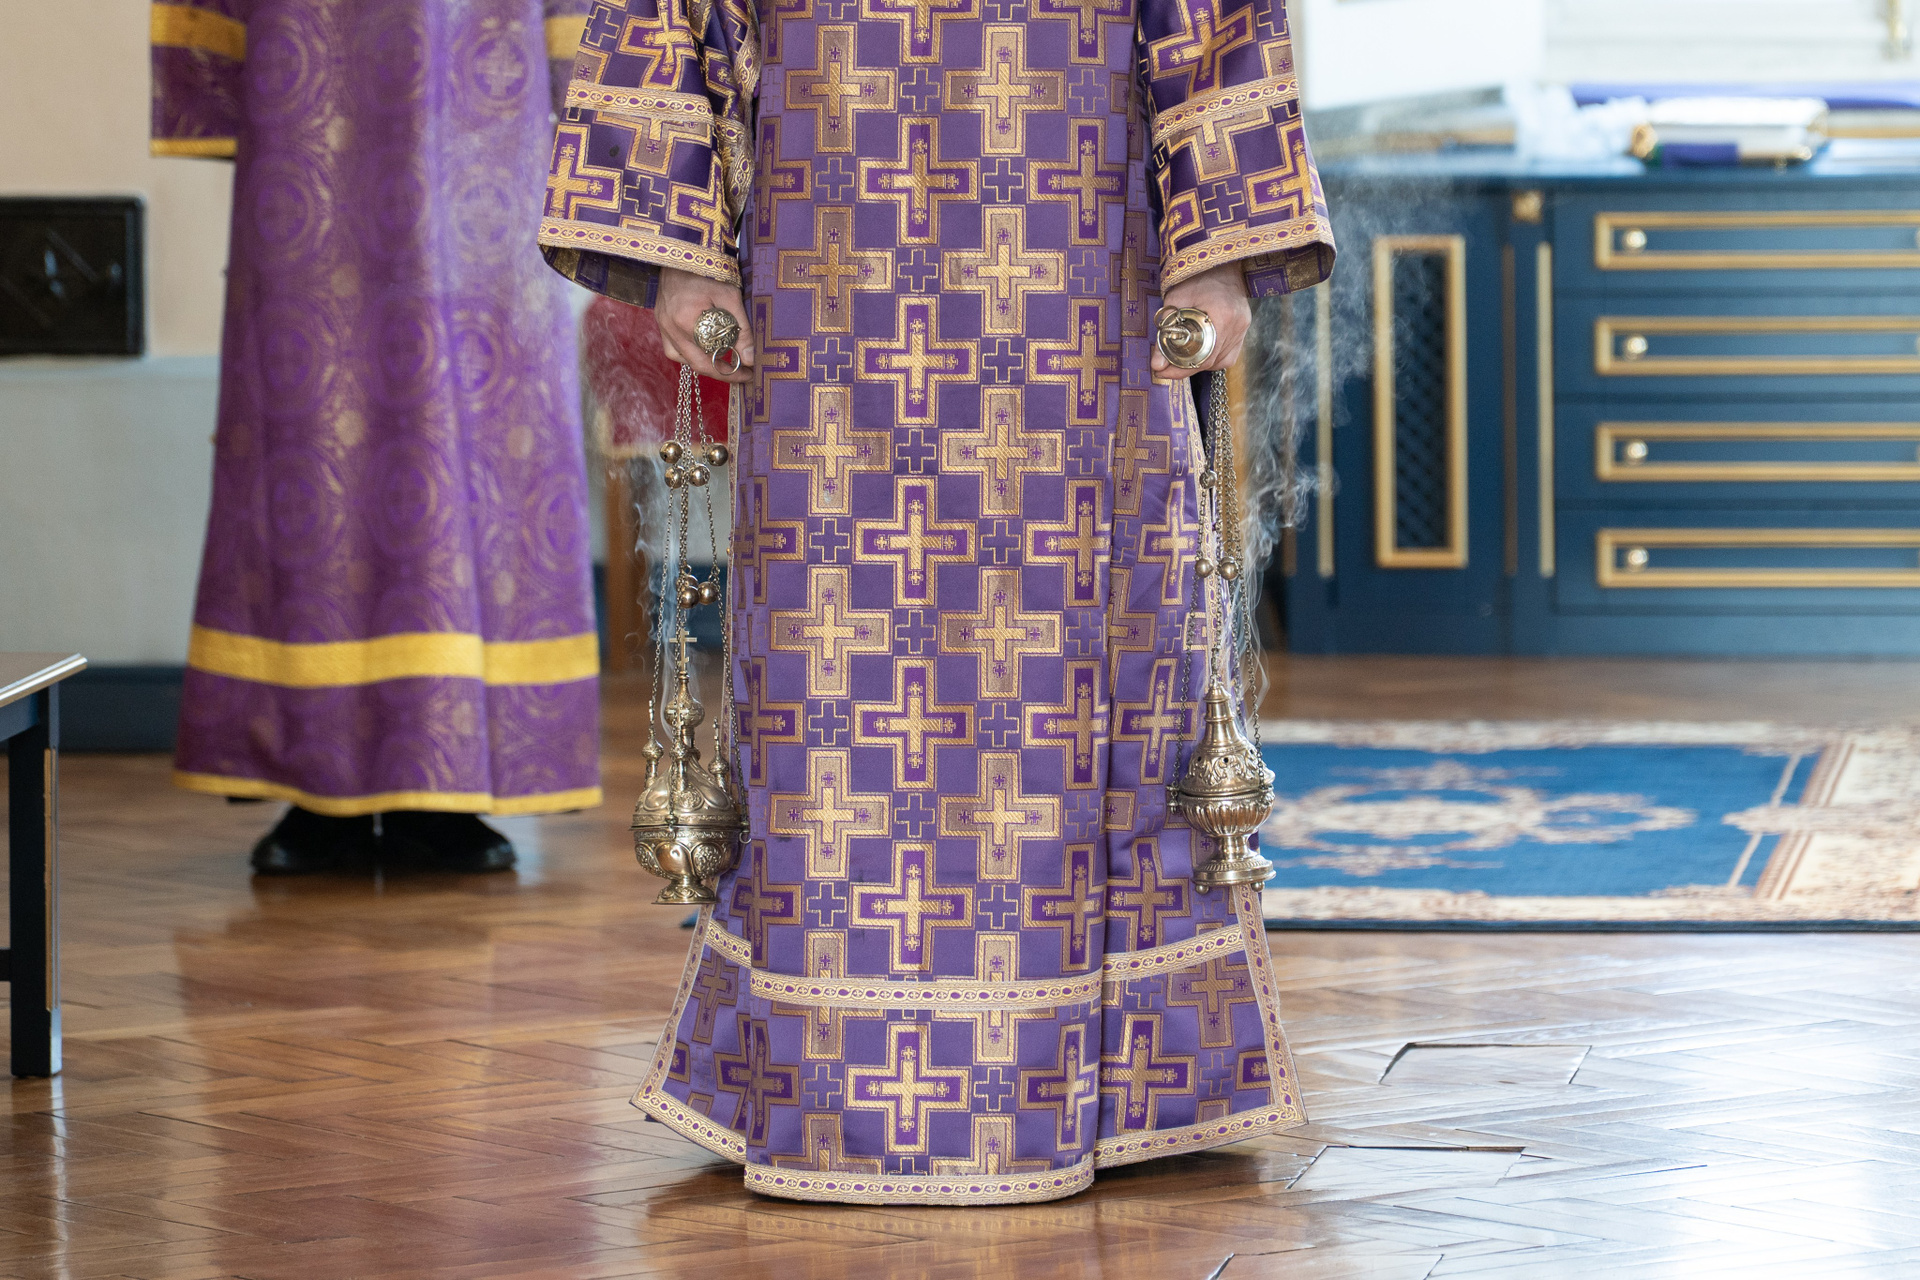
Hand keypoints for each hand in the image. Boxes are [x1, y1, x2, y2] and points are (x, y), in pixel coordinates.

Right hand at [655, 266, 755, 383]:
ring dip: (706, 365)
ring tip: (727, 364)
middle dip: (722, 372)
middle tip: (743, 374)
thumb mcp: (729, 296)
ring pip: (685, 360)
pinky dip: (690, 355)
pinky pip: (674, 350)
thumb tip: (750, 358)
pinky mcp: (661, 323)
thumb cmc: (707, 271)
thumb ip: (741, 329)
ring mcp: (663, 326)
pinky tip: (704, 351)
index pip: (711, 357)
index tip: (750, 373)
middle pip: (697, 364)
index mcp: (687, 320)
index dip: (732, 370)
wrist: (681, 254)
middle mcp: (671, 327)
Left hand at [1152, 262, 1250, 381]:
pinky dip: (1212, 358)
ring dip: (1199, 364)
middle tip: (1165, 368)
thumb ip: (1166, 332)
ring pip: (1220, 361)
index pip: (1203, 356)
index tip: (1163, 370)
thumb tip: (1157, 364)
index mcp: (1223, 314)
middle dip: (1186, 368)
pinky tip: (1199, 352)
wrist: (1219, 262)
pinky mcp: (1244, 329)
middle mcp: (1238, 324)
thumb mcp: (1175, 300)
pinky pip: (1228, 355)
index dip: (1181, 368)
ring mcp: (1244, 327)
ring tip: (1180, 358)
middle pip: (1211, 361)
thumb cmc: (1195, 277)